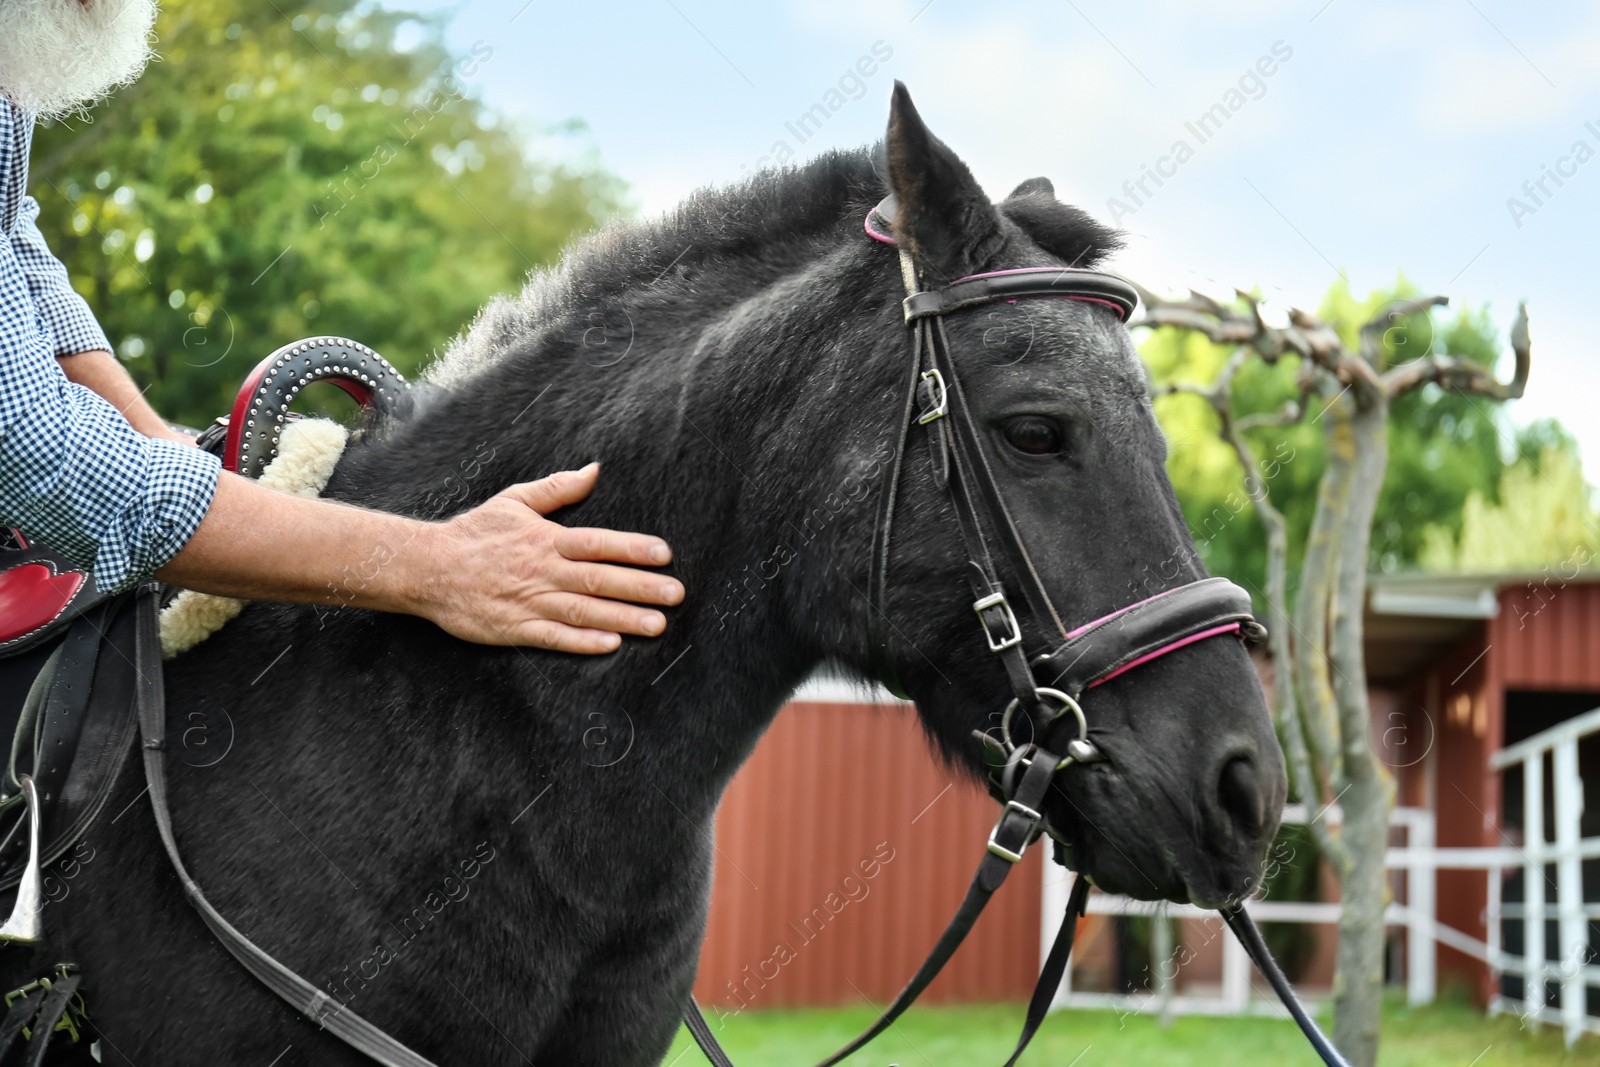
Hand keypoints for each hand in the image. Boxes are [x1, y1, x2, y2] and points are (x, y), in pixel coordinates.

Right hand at [406, 463, 682, 651]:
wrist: (427, 567)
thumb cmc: (475, 533)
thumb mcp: (515, 500)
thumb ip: (558, 488)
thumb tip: (594, 469)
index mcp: (545, 539)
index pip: (597, 542)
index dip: (632, 548)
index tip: (665, 554)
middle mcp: (541, 571)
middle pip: (598, 580)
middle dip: (640, 587)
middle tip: (676, 594)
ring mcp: (528, 602)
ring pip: (583, 611)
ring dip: (622, 618)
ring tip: (657, 624)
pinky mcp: (513, 629)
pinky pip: (552, 638)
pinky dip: (582, 642)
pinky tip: (610, 645)